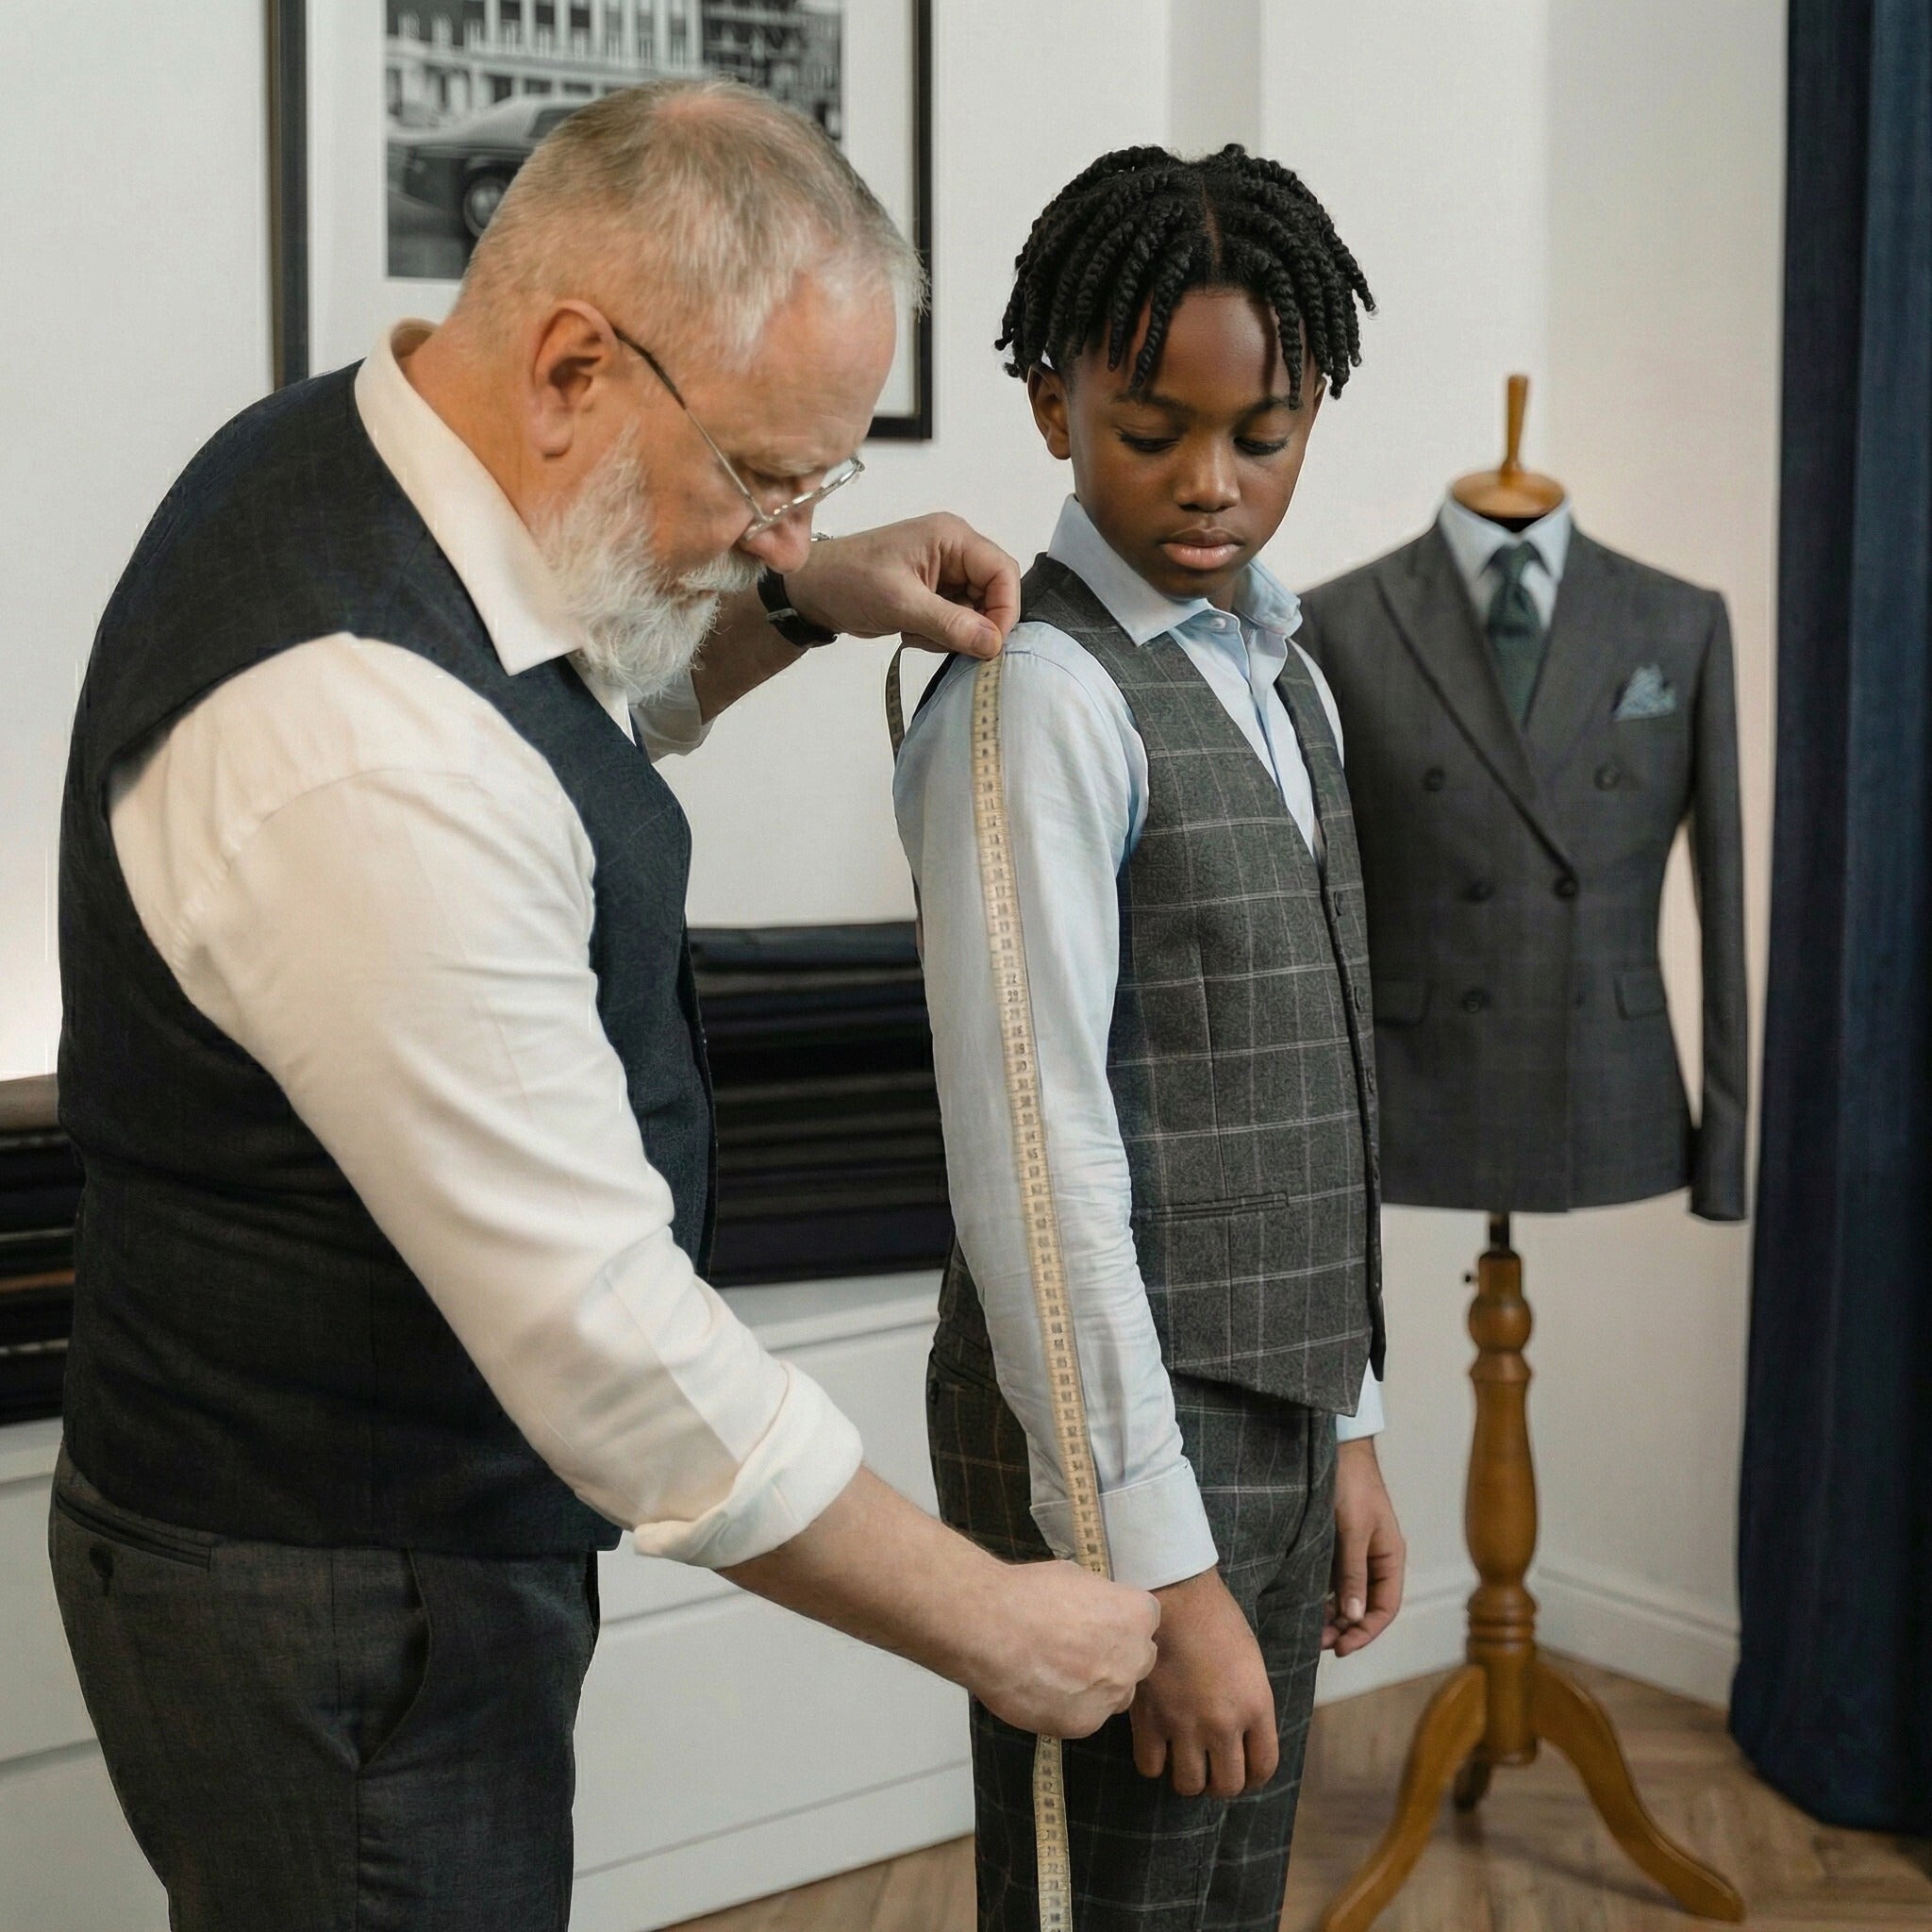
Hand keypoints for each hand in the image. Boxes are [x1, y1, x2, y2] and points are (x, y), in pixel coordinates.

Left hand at [783, 513, 1020, 657]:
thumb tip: (993, 643)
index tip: (989, 643)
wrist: (812, 591)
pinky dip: (940, 635)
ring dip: (953, 633)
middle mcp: (955, 550)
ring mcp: (945, 572)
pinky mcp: (933, 593)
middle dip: (973, 624)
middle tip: (941, 641)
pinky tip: (911, 632)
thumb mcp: (901, 604)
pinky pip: (956, 620)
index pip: (1003, 571)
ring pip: (975, 612)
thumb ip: (950, 624)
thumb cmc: (850, 582)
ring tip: (916, 633)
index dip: (1004, 609)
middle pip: (993, 593)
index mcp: (952, 537)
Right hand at [970, 1559, 1161, 1739]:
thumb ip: (1100, 1601)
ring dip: (1097, 1686)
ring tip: (1056, 1671)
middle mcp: (1133, 1659)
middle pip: (1137, 1660)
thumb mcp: (1076, 1578)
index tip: (1098, 1620)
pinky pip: (1086, 1716)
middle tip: (1078, 1648)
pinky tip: (1041, 1689)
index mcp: (1136, 1615)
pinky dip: (1069, 1707)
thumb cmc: (1029, 1593)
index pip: (1146, 1620)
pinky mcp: (1083, 1725)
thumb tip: (1098, 1610)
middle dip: (1116, 1655)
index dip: (1120, 1620)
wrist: (990, 1628)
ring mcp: (1110, 1695)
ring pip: (1115, 1694)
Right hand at [1128, 1567, 1275, 1798]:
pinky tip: (1156, 1745)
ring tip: (1182, 1759)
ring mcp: (1184, 1725)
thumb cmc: (1215, 1618)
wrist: (1173, 1594)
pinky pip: (1151, 1767)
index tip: (1243, 1774)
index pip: (1264, 1768)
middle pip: (1227, 1786)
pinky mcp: (1149, 1719)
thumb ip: (1251, 1704)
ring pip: (1189, 1785)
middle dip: (1220, 1783)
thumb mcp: (1250, 1662)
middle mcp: (1223, 1724)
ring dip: (1187, 1777)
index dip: (1253, 1778)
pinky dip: (1154, 1762)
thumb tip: (1243, 1737)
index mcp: (1256, 1706)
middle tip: (1210, 1768)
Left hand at [1324, 1438, 1403, 1656]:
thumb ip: (1353, 1573)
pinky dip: (1324, 1596)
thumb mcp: (1353, 1531)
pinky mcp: (1338, 1545)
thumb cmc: (1351, 1485)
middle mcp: (1377, 1560)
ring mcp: (1357, 1554)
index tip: (1342, 1648)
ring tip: (1311, 1630)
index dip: (1367, 1632)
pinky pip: (1334, 1580)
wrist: (1337, 1449)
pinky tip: (1307, 1605)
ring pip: (1349, 1596)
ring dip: (1333, 1616)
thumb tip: (1354, 1616)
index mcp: (1391, 1558)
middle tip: (1319, 1643)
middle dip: (1347, 1628)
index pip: (1386, 1608)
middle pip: (1367, 1607)